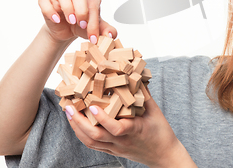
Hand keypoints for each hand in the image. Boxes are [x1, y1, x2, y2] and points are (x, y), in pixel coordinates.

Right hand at [38, 0, 115, 43]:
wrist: (66, 31)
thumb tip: (111, 35)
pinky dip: (49, 10)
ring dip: (67, 6)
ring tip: (71, 21)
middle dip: (81, 10)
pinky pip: (44, 0)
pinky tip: (56, 20)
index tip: (93, 36)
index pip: (93, 2)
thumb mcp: (96, 29)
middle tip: (82, 25)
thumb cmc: (82, 26)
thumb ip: (106, 30)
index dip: (93, 21)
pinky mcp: (47, 2)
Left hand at [65, 94, 196, 167]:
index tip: (92, 106)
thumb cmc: (161, 132)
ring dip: (77, 127)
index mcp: (133, 131)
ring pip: (91, 142)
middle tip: (69, 107)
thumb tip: (134, 76)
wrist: (164, 155)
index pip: (115, 128)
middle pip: (95, 136)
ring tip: (69, 113)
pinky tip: (77, 124)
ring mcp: (115, 148)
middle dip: (79, 122)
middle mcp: (121, 142)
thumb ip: (143, 95)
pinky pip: (94, 145)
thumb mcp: (155, 111)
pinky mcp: (113, 151)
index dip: (102, 118)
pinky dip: (82, 134)